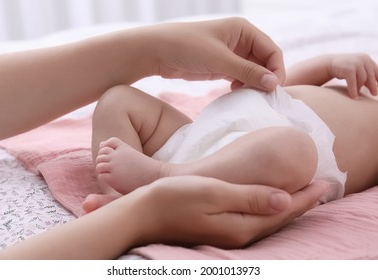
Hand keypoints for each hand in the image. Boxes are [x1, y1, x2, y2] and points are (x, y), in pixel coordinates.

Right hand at [132, 176, 326, 247]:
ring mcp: (228, 234)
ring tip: (304, 196)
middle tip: (323, 188)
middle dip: (303, 203)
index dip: (306, 196)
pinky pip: (255, 220)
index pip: (283, 210)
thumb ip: (250, 197)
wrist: (144, 213)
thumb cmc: (175, 197)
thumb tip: (285, 199)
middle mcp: (239, 233)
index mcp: (241, 224)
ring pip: (269, 220)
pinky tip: (271, 204)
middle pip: (279, 218)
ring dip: (289, 208)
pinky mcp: (220, 229)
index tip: (325, 183)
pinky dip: (270, 211)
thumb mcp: (214, 193)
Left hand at [145, 17, 284, 90]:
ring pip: (252, 71)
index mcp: (243, 30)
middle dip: (265, 78)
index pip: (271, 50)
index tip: (273, 89)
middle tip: (262, 97)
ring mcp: (230, 54)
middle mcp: (240, 40)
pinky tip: (235, 92)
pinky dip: (241, 85)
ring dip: (253, 84)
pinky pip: (239, 77)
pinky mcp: (221, 66)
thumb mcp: (219, 59)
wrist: (157, 52)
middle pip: (264, 62)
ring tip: (248, 95)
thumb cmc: (187, 47)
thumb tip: (273, 83)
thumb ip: (247, 71)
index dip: (276, 69)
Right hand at [329, 53, 377, 97]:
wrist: (330, 64)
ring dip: (360, 88)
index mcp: (366, 58)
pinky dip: (353, 91)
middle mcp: (363, 59)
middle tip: (374, 94)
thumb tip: (375, 86)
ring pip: (362, 80)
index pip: (376, 70)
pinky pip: (354, 83)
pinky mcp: (349, 70)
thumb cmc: (345, 68)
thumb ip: (365, 73)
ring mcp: (356, 63)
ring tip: (358, 95)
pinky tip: (354, 97)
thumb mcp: (357, 68)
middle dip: (372, 86)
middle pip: (370, 76)